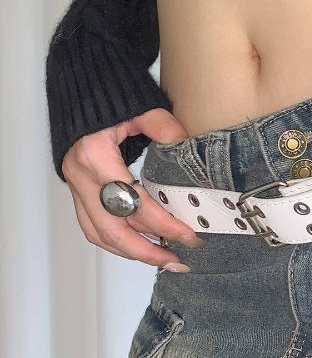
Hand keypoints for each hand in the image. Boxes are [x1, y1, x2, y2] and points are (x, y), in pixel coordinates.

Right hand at [61, 108, 207, 269]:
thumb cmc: (109, 104)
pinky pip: (93, 227)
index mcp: (96, 157)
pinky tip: (143, 246)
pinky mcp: (79, 192)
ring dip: (131, 251)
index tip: (189, 236)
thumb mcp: (139, 108)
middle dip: (146, 251)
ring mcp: (76, 187)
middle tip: (178, 261)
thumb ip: (163, 125)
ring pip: (99, 233)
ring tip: (165, 259)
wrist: (79, 96)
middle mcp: (82, 178)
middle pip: (111, 229)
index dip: (162, 223)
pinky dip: (118, 242)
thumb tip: (186, 143)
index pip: (133, 202)